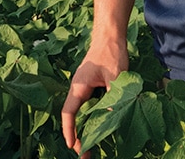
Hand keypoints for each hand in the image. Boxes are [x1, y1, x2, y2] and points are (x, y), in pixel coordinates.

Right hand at [61, 39, 129, 154]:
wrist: (110, 37)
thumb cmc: (110, 54)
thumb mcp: (115, 76)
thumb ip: (113, 96)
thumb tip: (112, 117)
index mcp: (78, 87)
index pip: (68, 113)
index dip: (69, 131)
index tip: (73, 146)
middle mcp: (78, 90)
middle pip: (73, 117)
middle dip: (77, 137)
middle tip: (85, 156)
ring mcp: (84, 89)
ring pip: (81, 114)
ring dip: (85, 130)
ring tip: (91, 148)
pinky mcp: (92, 88)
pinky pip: (89, 108)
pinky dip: (92, 120)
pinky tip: (99, 129)